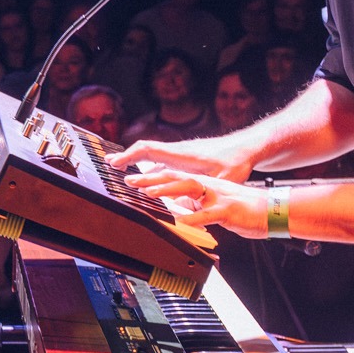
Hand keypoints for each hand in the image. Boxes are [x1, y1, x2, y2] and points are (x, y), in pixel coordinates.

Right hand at [107, 136, 256, 183]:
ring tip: (121, 171)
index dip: (129, 156)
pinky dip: (149, 165)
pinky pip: (161, 159)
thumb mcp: (221, 179)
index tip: (114, 163)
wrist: (246, 148)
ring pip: (152, 156)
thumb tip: (187, 204)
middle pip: (145, 150)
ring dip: (136, 162)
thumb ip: (202, 191)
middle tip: (108, 164)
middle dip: (125, 157)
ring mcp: (179, 153)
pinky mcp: (184, 157)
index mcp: (181, 155)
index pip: (149, 150)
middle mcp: (177, 151)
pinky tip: (147, 175)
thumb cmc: (235, 162)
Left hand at [126, 168, 268, 237]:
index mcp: (206, 184)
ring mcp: (218, 197)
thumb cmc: (246, 210)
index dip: (154, 176)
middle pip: (177, 177)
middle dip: (152, 178)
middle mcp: (210, 186)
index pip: (176, 176)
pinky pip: (208, 214)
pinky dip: (193, 217)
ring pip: (189, 188)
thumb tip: (178, 210)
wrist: (274, 210)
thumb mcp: (216, 205)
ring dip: (167, 190)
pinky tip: (180, 221)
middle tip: (131, 181)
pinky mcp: (228, 210)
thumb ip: (197, 206)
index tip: (134, 179)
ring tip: (149, 193)